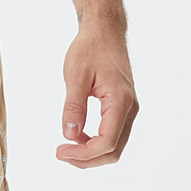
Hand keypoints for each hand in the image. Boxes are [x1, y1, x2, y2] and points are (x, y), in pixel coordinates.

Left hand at [57, 28, 137, 166]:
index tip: (60, 151)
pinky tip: (78, 136)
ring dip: (92, 153)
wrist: (105, 32)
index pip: (107, 142)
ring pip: (116, 145)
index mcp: (120, 101)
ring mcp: (129, 109)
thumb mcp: (76, 75)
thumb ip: (74, 106)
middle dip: (87, 159)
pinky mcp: (123, 107)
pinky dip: (96, 142)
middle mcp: (129, 108)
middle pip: (114, 150)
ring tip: (67, 147)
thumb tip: (69, 135)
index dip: (84, 154)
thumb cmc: (90, 48)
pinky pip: (114, 134)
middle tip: (60, 153)